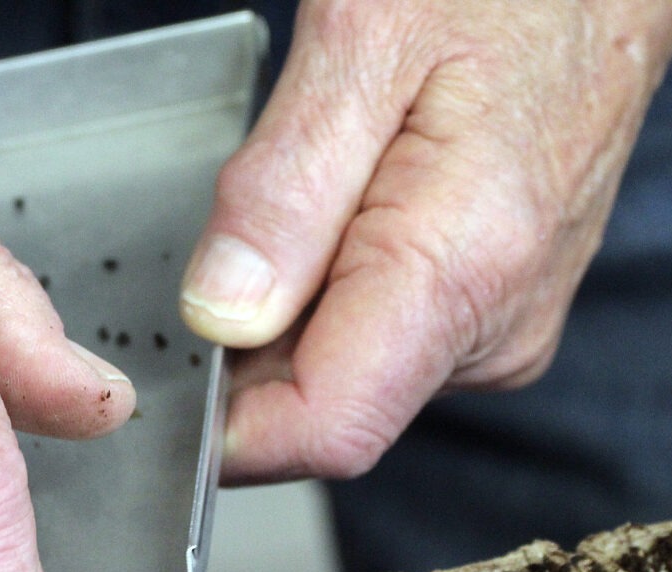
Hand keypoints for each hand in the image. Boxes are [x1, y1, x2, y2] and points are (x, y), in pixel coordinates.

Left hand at [180, 0, 671, 482]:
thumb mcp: (363, 42)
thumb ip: (285, 190)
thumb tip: (220, 317)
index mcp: (464, 269)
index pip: (327, 430)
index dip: (229, 427)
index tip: (173, 373)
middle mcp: (493, 327)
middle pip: (320, 403)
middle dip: (253, 341)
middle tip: (258, 211)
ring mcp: (498, 330)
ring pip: (342, 373)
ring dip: (293, 305)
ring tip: (329, 180)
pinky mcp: (493, 318)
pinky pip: (380, 338)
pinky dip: (334, 289)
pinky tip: (356, 200)